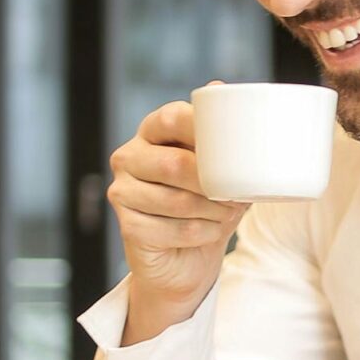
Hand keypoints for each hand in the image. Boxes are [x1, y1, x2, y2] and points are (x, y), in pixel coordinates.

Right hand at [107, 93, 248, 345]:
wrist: (187, 259)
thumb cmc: (207, 205)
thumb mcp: (223, 172)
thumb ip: (228, 143)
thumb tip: (237, 100)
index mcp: (151, 132)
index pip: (172, 118)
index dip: (204, 130)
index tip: (233, 148)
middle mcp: (129, 157)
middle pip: (174, 164)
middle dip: (214, 184)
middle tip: (237, 196)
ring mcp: (122, 191)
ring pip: (176, 200)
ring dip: (213, 211)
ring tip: (228, 214)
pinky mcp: (127, 225)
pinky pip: (174, 229)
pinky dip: (203, 232)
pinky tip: (210, 231)